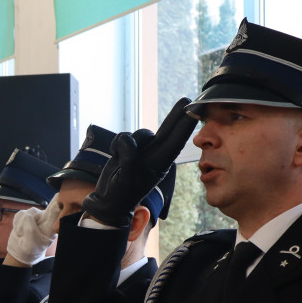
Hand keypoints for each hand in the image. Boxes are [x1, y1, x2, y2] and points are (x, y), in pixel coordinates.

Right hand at [6, 197, 60, 265]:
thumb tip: (28, 215)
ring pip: (29, 213)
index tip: (58, 206)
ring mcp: (36, 216)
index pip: (56, 218)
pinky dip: (17, 223)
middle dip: (55, 201)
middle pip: (53, 206)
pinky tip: (19, 230)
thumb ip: (30, 230)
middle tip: (59, 195)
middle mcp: (46, 220)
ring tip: (22, 234)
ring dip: (22, 224)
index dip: (57, 211)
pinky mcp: (26, 214)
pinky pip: (20, 214)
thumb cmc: (28, 249)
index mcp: (51, 230)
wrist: (19, 249)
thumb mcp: (30, 244)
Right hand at [81, 98, 196, 226]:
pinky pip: (124, 137)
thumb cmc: (120, 194)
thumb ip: (130, 158)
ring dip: (128, 141)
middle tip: (186, 101)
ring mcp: (141, 152)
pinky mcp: (128, 150)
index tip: (193, 110)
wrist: (108, 201)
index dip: (184, 125)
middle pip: (167, 131)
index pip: (175, 141)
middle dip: (176, 116)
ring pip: (140, 133)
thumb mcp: (126, 178)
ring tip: (118, 158)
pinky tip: (114, 156)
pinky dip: (117, 144)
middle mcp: (153, 156)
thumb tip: (130, 142)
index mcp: (158, 164)